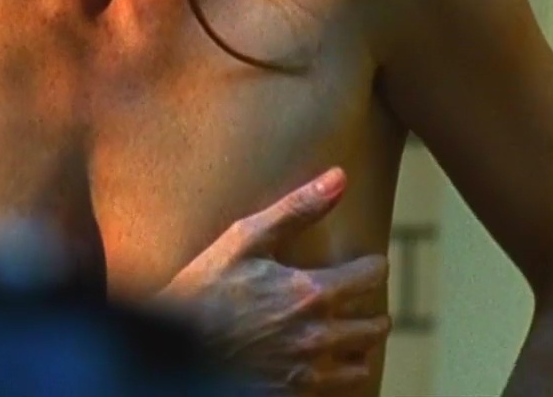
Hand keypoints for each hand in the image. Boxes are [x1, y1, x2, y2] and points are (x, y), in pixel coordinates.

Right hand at [154, 168, 391, 393]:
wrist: (176, 348)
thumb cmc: (203, 290)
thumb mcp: (243, 240)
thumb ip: (296, 208)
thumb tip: (339, 177)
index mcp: (312, 292)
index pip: (372, 277)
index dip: (373, 266)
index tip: (368, 263)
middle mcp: (319, 334)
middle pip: (376, 325)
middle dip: (373, 308)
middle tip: (360, 299)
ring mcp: (309, 369)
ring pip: (363, 362)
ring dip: (362, 344)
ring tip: (350, 332)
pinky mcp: (295, 391)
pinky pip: (342, 387)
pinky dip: (342, 372)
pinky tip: (327, 360)